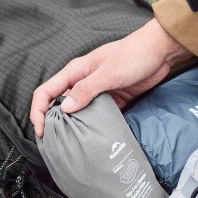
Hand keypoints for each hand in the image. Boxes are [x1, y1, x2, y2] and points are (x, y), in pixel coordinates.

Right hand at [29, 18, 195, 136]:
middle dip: (55, 123)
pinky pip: (100, 116)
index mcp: (75, 72)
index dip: (38, 111)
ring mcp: (98, 92)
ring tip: (76, 145)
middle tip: (56, 144)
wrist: (159, 53)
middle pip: (60, 105)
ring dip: (77, 127)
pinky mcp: (113, 99)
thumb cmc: (133, 55)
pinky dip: (96, 126)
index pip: (46, 92)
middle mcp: (83, 82)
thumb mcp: (108, 73)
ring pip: (80, 113)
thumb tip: (66, 108)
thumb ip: (87, 90)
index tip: (41, 131)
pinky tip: (97, 138)